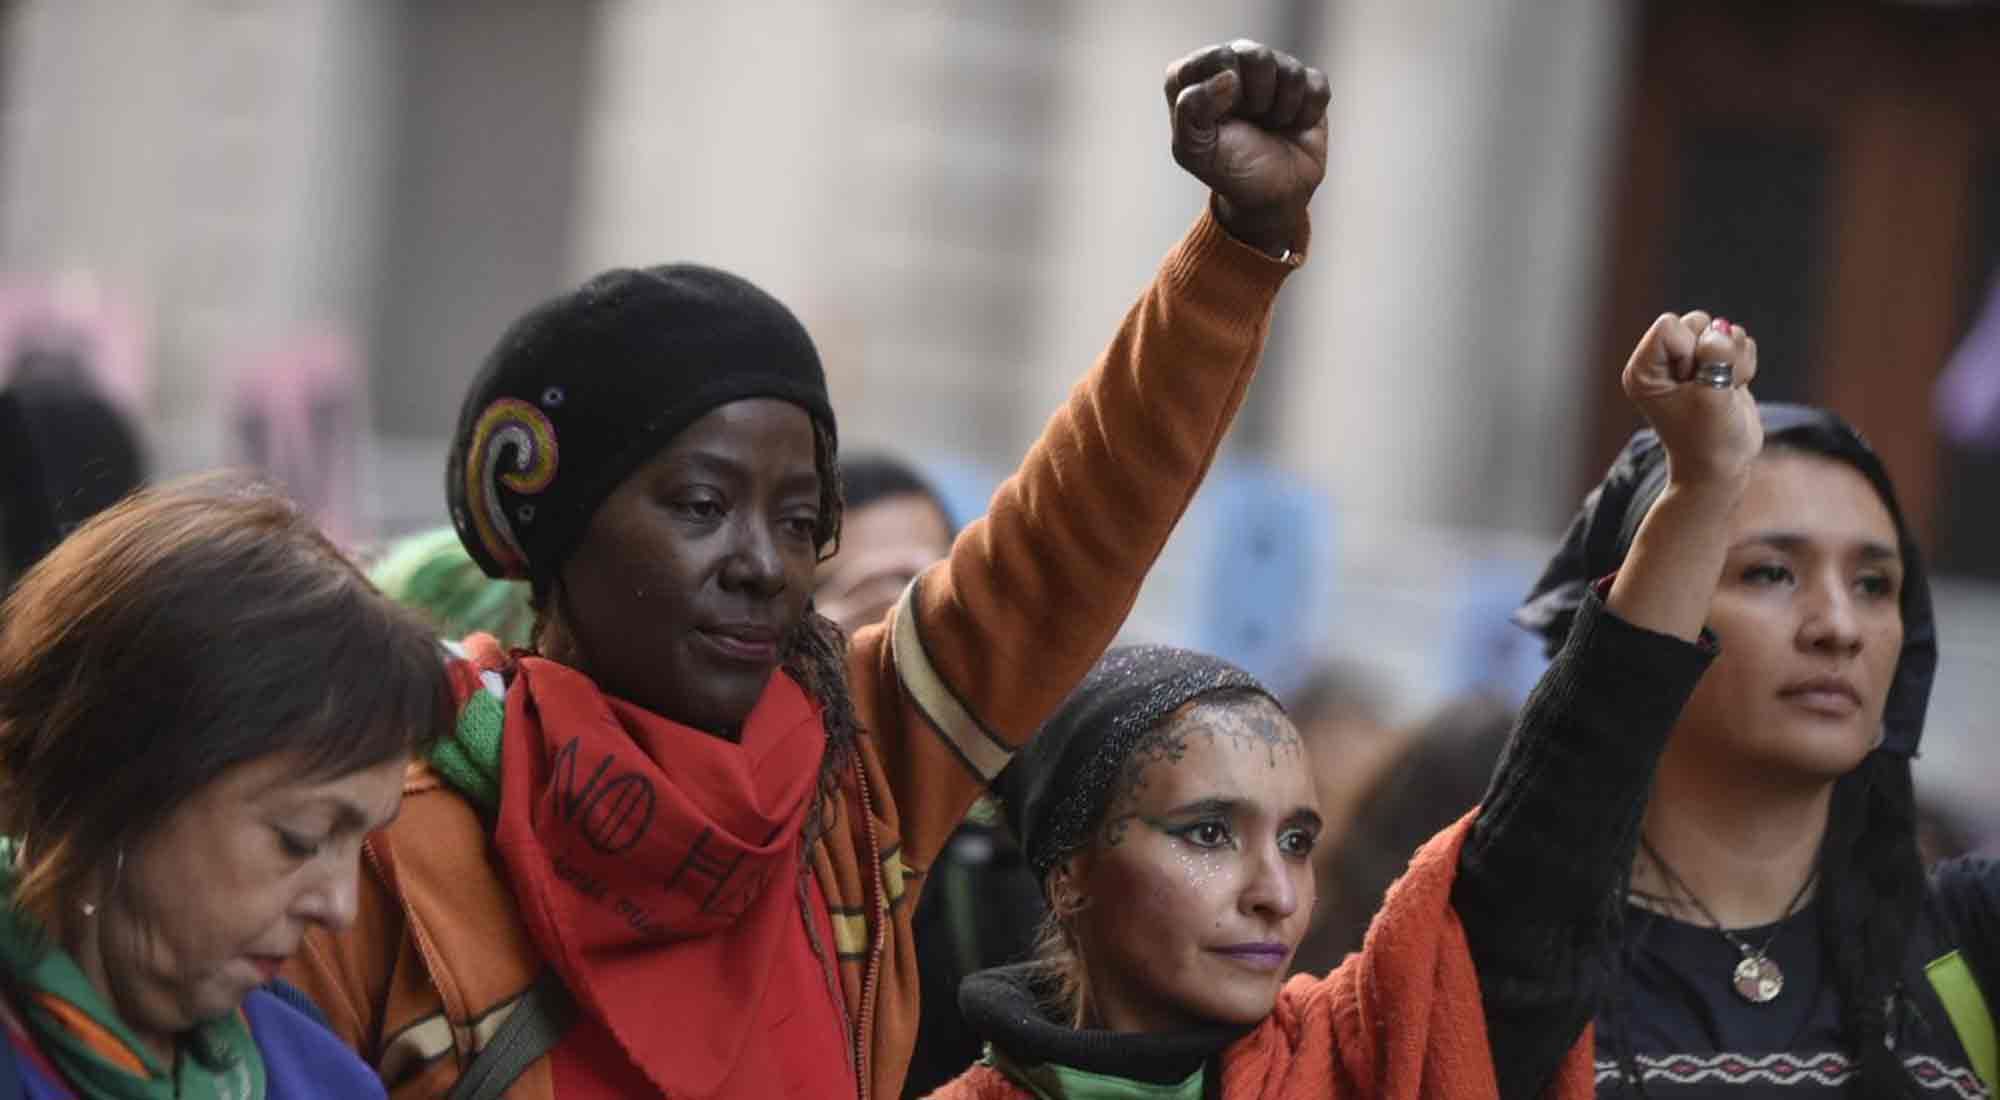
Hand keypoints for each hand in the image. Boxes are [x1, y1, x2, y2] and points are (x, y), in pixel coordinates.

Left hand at [1165, 40, 1329, 255]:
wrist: (1272, 195)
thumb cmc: (1228, 169)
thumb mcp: (1193, 149)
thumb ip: (1190, 109)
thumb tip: (1230, 76)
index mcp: (1197, 75)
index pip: (1215, 57)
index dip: (1222, 91)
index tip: (1221, 120)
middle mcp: (1234, 64)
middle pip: (1255, 55)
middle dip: (1256, 99)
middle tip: (1250, 121)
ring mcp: (1272, 71)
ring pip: (1289, 70)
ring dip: (1281, 110)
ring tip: (1269, 126)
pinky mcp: (1306, 84)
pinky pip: (1315, 85)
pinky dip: (1306, 114)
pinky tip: (1292, 126)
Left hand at [1621, 311, 1761, 490]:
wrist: (1724, 466)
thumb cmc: (1709, 439)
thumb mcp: (1710, 397)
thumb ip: (1716, 358)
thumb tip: (1724, 328)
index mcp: (1643, 369)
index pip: (1670, 326)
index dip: (1690, 350)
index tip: (1690, 385)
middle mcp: (1661, 361)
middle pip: (1696, 321)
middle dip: (1713, 353)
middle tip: (1707, 390)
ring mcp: (1689, 360)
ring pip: (1721, 329)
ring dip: (1732, 360)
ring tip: (1722, 392)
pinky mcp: (1714, 363)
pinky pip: (1739, 340)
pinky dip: (1744, 364)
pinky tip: (1732, 389)